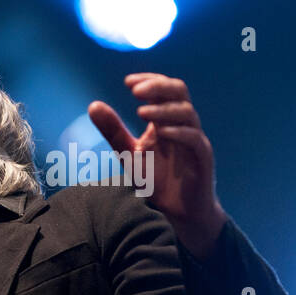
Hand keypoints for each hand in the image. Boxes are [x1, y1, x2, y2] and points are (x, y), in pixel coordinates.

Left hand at [88, 73, 226, 259]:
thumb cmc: (156, 181)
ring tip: (140, 113)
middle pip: (179, 92)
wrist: (176, 214)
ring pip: (187, 112)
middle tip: (135, 91)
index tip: (128, 82)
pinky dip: (178, 132)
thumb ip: (114, 131)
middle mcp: (182, 125)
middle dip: (158, 87)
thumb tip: (93, 105)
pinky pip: (194, 138)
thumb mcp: (129, 154)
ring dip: (163, 110)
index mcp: (166, 120)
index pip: (164, 88)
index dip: (150, 80)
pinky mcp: (202, 158)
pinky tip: (160, 133)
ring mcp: (194, 140)